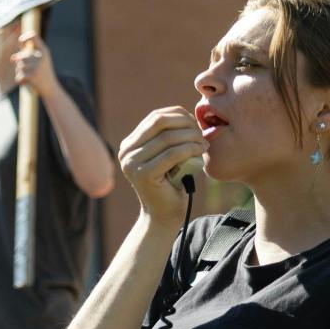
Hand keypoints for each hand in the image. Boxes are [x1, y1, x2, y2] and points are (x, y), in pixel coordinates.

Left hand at [11, 31, 59, 97]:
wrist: (50, 88)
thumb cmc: (43, 73)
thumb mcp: (38, 62)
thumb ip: (26, 57)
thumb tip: (13, 58)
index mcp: (44, 51)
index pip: (33, 36)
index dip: (24, 37)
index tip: (20, 41)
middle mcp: (41, 56)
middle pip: (21, 56)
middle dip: (19, 65)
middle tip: (27, 71)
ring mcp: (37, 66)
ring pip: (19, 66)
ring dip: (20, 73)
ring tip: (28, 77)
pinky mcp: (32, 75)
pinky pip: (19, 76)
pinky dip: (20, 80)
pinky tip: (26, 82)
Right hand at [118, 107, 207, 225]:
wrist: (163, 214)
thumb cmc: (171, 183)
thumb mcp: (167, 155)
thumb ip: (169, 136)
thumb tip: (186, 114)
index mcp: (129, 144)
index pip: (155, 117)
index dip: (179, 115)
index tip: (196, 124)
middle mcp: (126, 152)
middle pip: (160, 123)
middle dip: (186, 124)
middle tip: (202, 133)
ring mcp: (132, 164)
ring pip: (168, 138)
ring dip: (191, 138)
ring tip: (203, 144)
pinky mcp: (143, 175)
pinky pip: (172, 154)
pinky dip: (190, 149)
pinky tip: (201, 151)